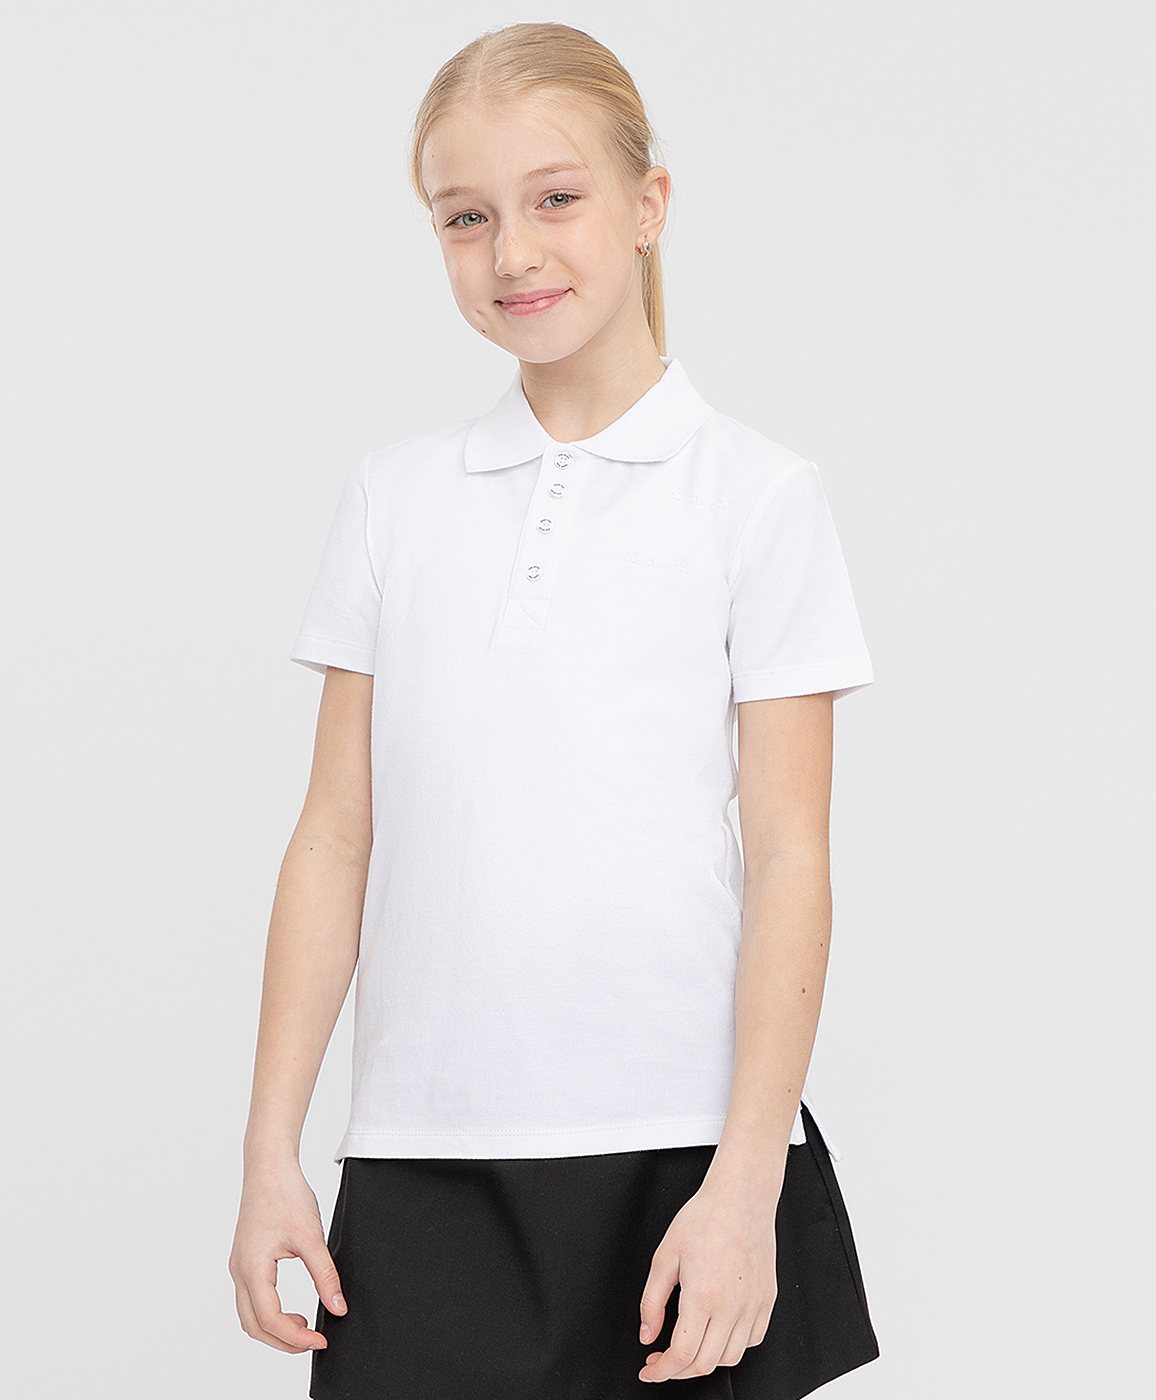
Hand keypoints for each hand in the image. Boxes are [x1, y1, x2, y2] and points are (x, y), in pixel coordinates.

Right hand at [228, 1160, 347, 1352]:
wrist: (269, 1166)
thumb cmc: (285, 1194)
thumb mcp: (311, 1236)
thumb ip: (325, 1275)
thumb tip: (337, 1308)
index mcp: (252, 1268)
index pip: (270, 1320)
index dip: (295, 1337)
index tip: (320, 1339)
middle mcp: (239, 1271)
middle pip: (254, 1326)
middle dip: (283, 1341)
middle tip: (313, 1340)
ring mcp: (238, 1266)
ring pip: (249, 1316)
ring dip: (274, 1329)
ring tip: (304, 1325)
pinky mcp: (244, 1260)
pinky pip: (250, 1300)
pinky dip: (268, 1313)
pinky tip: (291, 1307)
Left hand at [637, 1174, 778, 1382]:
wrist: (740, 1198)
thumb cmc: (704, 1218)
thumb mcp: (665, 1255)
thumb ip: (651, 1301)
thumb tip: (647, 1334)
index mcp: (703, 1296)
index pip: (681, 1355)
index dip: (661, 1371)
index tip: (649, 1369)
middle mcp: (732, 1306)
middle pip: (705, 1364)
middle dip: (678, 1371)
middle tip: (662, 1359)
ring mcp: (753, 1306)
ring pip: (730, 1358)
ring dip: (705, 1360)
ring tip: (689, 1345)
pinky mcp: (767, 1301)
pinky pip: (752, 1340)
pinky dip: (732, 1346)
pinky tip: (717, 1332)